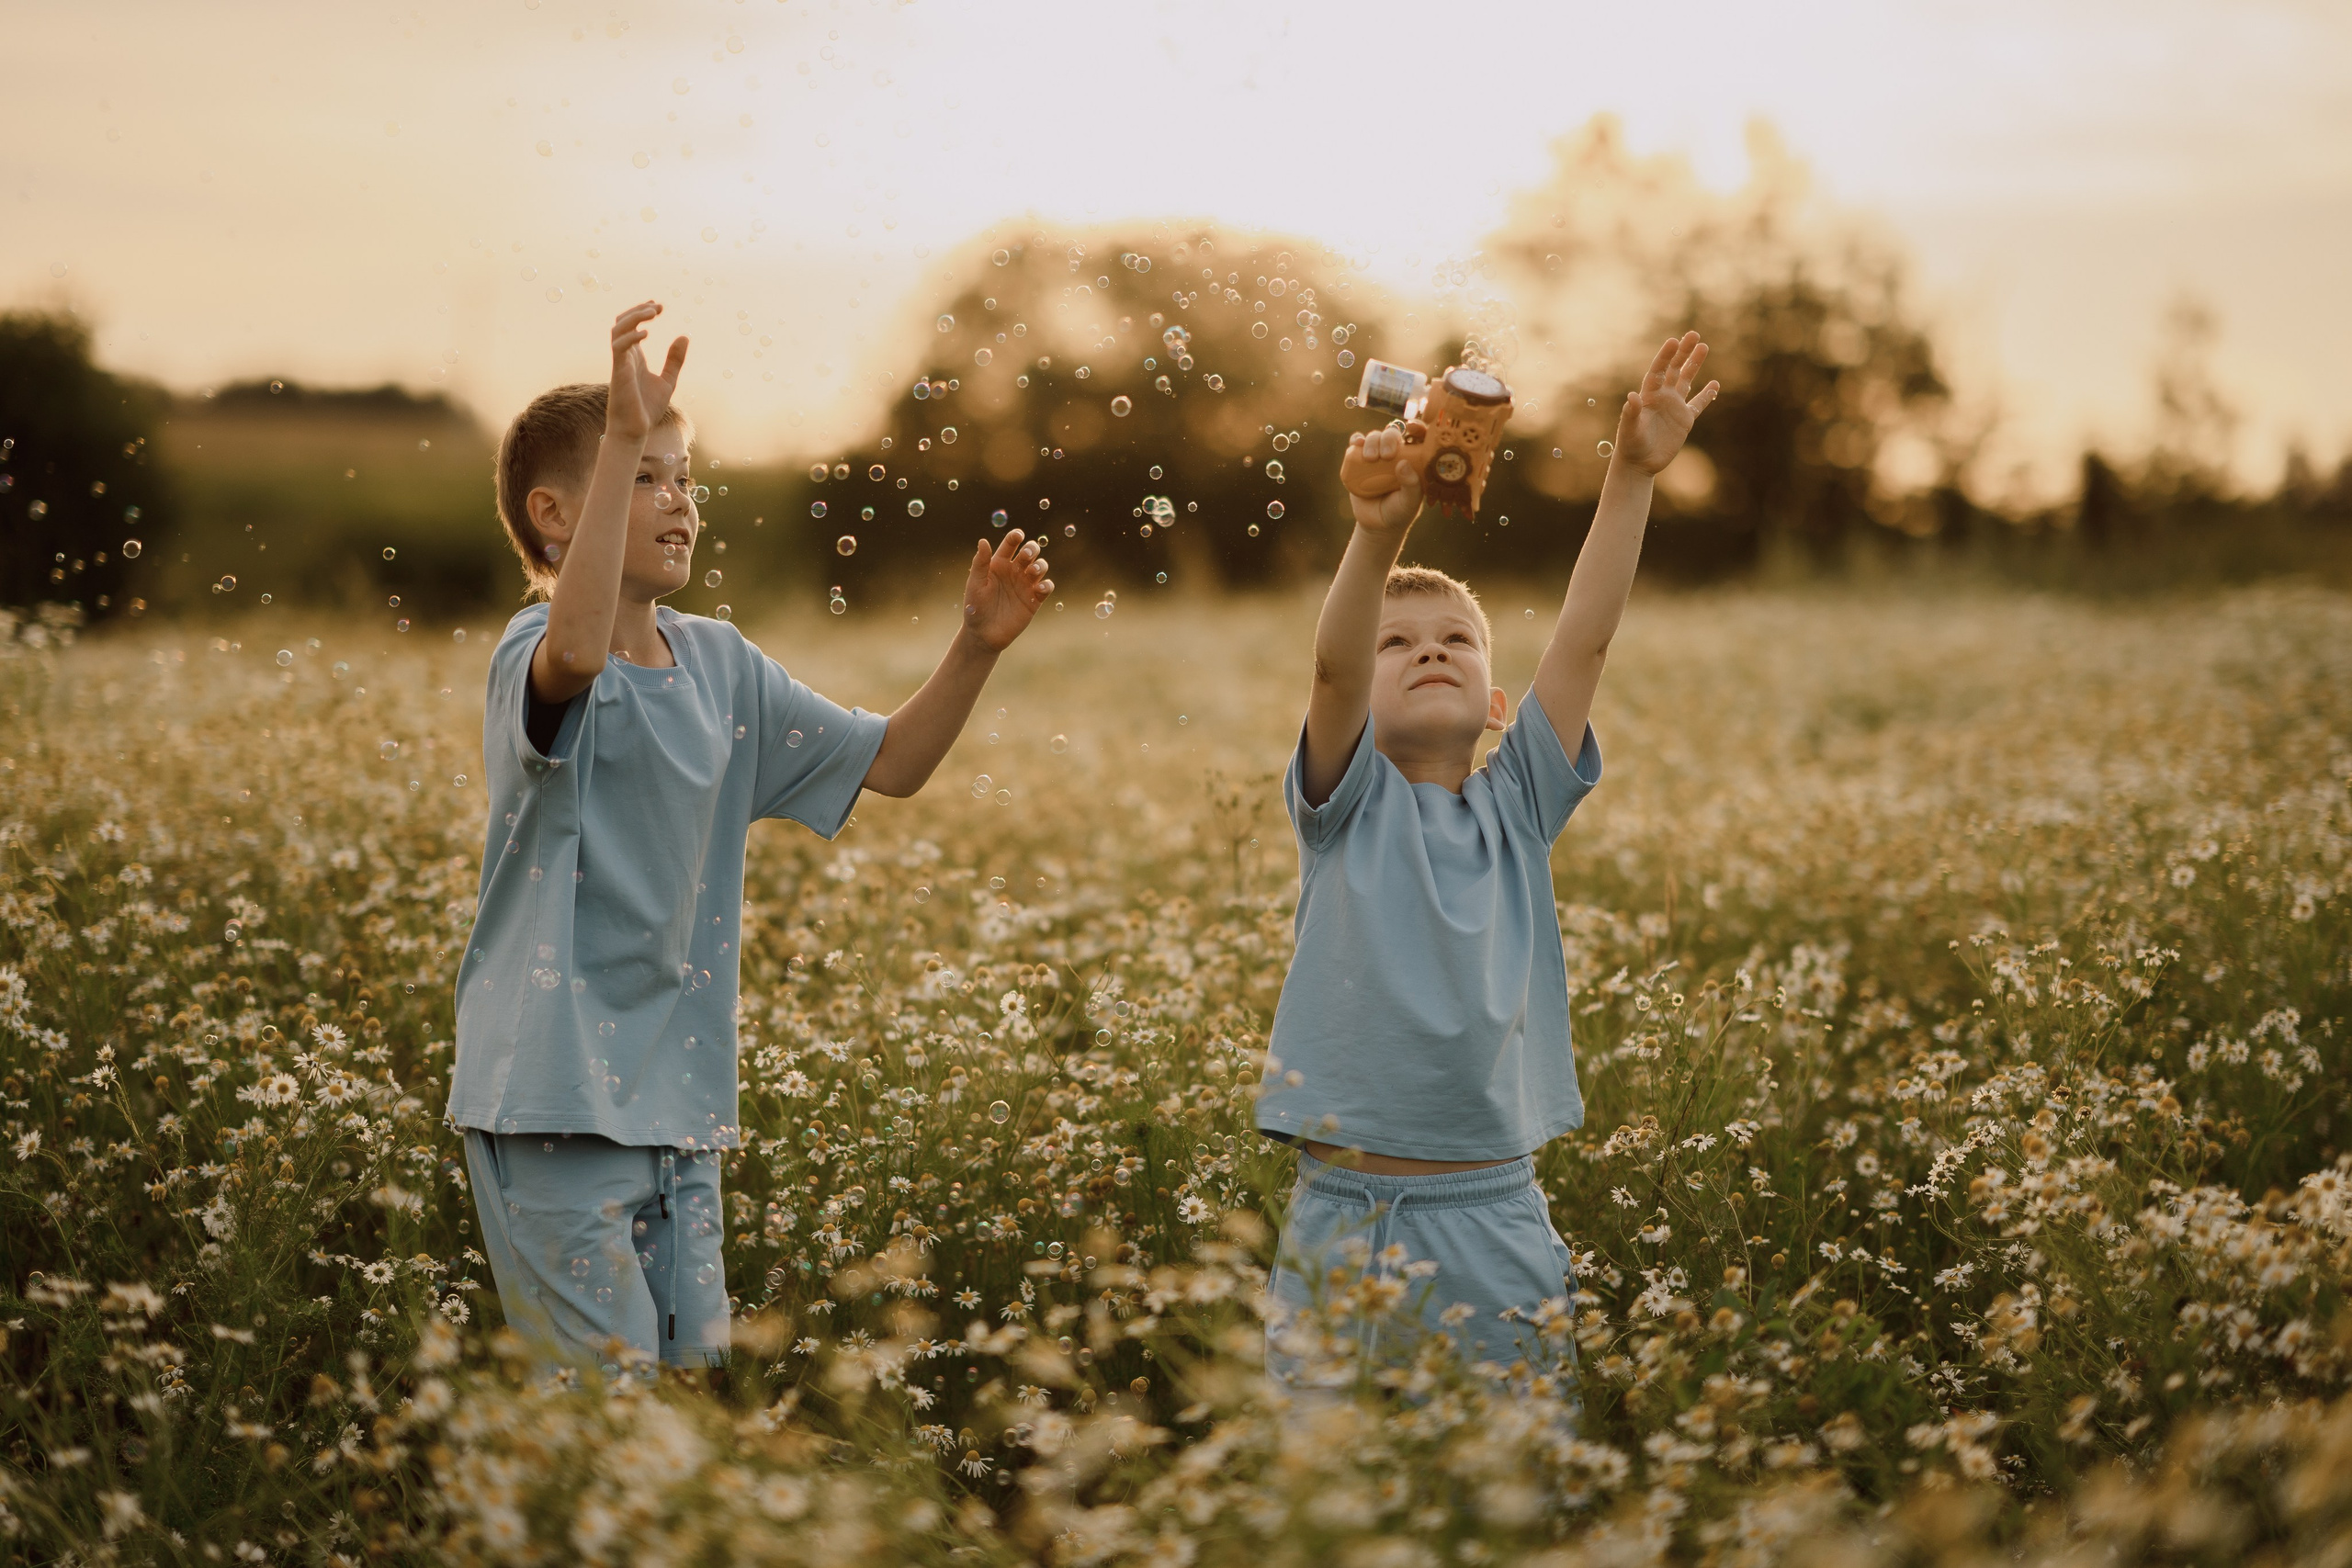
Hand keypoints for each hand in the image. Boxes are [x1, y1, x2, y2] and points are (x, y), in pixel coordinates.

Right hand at [607, 301, 688, 439]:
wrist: (635, 431)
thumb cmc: (647, 409)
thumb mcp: (668, 381)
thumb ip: (675, 360)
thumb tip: (684, 336)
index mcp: (634, 357)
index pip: (631, 326)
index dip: (642, 312)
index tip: (658, 306)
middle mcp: (624, 356)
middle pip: (622, 322)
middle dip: (638, 310)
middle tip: (658, 306)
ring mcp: (620, 363)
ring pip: (617, 330)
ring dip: (633, 318)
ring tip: (653, 313)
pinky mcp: (619, 373)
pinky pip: (619, 348)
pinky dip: (631, 337)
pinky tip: (646, 334)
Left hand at [960, 529, 1052, 651]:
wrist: (983, 634)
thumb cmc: (975, 608)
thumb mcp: (975, 584)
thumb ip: (980, 563)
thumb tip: (983, 541)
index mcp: (999, 564)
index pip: (1010, 544)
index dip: (1016, 536)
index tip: (1018, 535)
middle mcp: (1014, 571)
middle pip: (1030, 552)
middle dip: (1032, 549)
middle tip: (1026, 556)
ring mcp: (1025, 585)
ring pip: (1041, 567)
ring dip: (1040, 566)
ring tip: (1032, 572)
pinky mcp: (1034, 600)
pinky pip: (1046, 587)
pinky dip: (1047, 585)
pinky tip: (1039, 588)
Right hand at [1342, 424, 1423, 533]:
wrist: (1377, 525)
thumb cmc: (1399, 512)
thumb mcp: (1409, 502)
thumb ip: (1411, 485)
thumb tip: (1403, 464)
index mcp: (1414, 459)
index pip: (1418, 436)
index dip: (1416, 427)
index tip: (1412, 429)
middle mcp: (1396, 453)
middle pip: (1393, 434)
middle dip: (1389, 438)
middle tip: (1387, 455)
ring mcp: (1377, 455)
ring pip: (1374, 436)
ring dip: (1372, 441)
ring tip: (1371, 458)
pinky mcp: (1359, 461)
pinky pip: (1356, 444)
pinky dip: (1355, 441)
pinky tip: (1356, 444)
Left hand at [1611, 331, 1719, 475]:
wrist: (1639, 463)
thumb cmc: (1630, 446)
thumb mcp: (1629, 430)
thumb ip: (1630, 413)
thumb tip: (1631, 396)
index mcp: (1648, 396)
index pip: (1658, 370)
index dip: (1665, 356)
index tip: (1674, 341)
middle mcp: (1662, 397)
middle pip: (1675, 369)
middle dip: (1683, 352)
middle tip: (1693, 334)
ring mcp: (1674, 407)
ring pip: (1687, 380)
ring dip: (1694, 364)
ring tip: (1703, 346)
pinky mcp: (1684, 420)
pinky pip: (1698, 404)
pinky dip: (1707, 395)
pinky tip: (1715, 384)